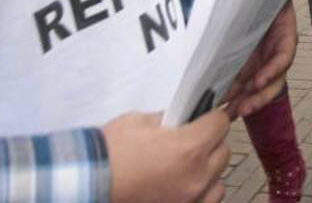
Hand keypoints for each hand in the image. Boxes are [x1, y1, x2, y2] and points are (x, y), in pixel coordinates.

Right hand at [104, 109, 229, 202]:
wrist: (88, 184)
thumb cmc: (109, 155)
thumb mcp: (139, 122)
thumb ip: (168, 119)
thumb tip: (180, 119)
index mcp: (190, 148)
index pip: (221, 123)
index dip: (211, 117)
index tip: (204, 117)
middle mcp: (197, 176)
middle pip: (223, 151)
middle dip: (210, 142)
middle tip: (191, 140)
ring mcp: (191, 199)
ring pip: (219, 180)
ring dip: (208, 170)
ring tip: (186, 167)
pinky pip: (207, 201)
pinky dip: (201, 192)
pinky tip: (183, 185)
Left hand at [221, 0, 298, 118]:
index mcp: (283, 36)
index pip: (283, 56)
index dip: (273, 70)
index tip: (258, 81)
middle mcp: (272, 54)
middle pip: (273, 80)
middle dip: (260, 97)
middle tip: (245, 107)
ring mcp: (258, 63)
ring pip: (257, 89)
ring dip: (246, 102)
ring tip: (231, 112)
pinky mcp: (243, 69)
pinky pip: (241, 88)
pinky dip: (232, 99)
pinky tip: (220, 108)